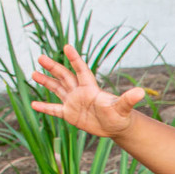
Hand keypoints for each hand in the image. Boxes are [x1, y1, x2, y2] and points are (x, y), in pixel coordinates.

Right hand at [30, 44, 144, 139]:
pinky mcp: (70, 114)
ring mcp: (73, 102)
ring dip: (46, 82)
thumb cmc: (120, 115)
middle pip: (64, 76)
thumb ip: (128, 99)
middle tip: (40, 57)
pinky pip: (55, 109)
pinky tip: (33, 105)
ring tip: (33, 73)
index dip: (74, 59)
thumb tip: (141, 92)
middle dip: (53, 67)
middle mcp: (80, 92)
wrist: (116, 126)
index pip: (81, 70)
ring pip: (57, 89)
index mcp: (91, 88)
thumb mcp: (123, 107)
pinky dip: (45, 107)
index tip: (66, 47)